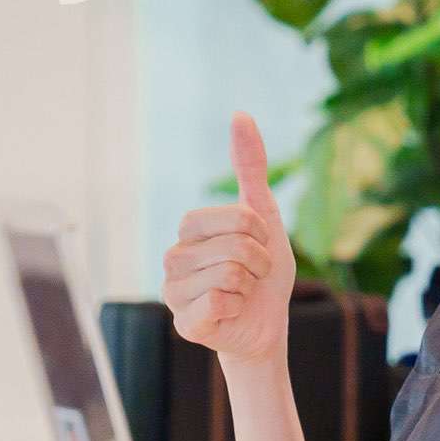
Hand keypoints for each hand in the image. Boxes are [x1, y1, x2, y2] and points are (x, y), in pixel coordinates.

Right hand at [163, 113, 299, 364]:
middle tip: (252, 276)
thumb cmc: (262, 273)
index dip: (259, 234)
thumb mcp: (264, 216)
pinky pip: (220, 302)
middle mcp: (173, 258)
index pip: (235, 218)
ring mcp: (174, 293)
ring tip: (242, 294)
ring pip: (230, 274)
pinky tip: (229, 313)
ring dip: (250, 287)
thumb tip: (240, 114)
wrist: (266, 325)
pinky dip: (237, 308)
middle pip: (236, 246)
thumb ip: (250, 167)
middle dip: (259, 262)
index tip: (258, 248)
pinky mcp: (184, 323)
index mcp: (188, 230)